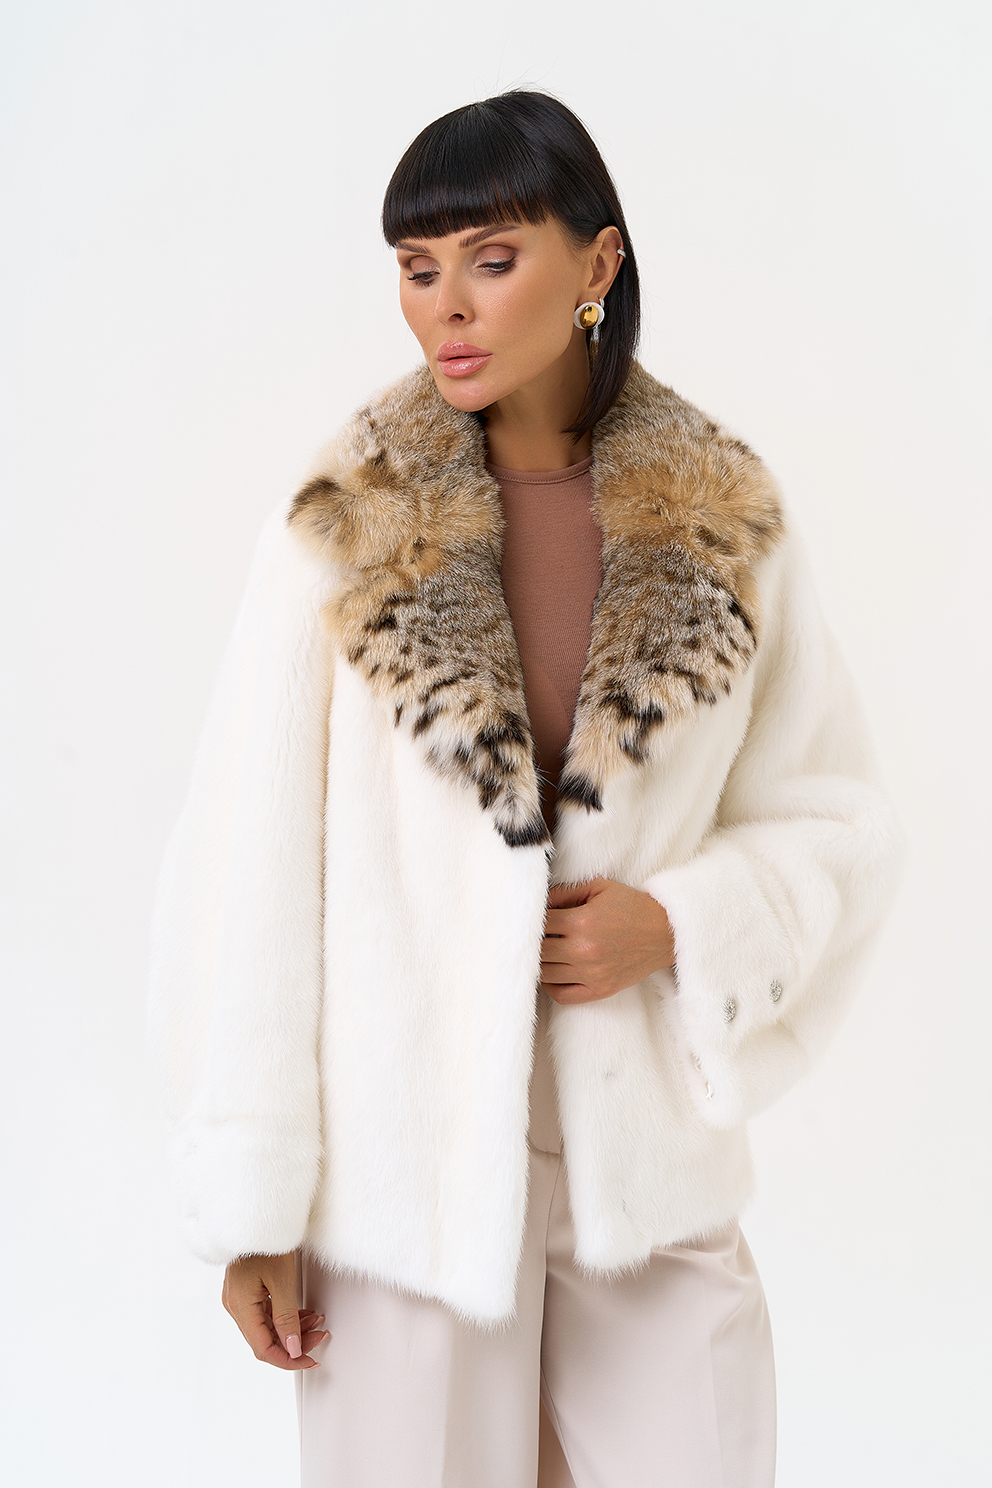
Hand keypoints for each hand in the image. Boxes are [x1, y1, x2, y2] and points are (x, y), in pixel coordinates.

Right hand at [222, 1252, 328, 1369]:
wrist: (259, 1217)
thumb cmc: (266, 1243)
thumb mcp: (281, 1281)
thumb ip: (286, 1318)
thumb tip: (293, 1348)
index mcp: (240, 1307)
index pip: (263, 1349)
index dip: (288, 1360)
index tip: (309, 1360)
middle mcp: (236, 1307)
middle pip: (266, 1340)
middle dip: (295, 1343)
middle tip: (319, 1337)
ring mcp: (241, 1300)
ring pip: (268, 1327)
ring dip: (293, 1329)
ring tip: (317, 1323)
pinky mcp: (248, 1292)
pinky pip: (267, 1313)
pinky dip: (287, 1316)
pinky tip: (304, 1313)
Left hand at [541, 877, 674, 1004]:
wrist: (665, 932)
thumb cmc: (632, 906)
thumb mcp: (599, 887)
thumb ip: (565, 892)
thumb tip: (539, 901)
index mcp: (581, 922)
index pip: (540, 923)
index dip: (534, 919)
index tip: (535, 918)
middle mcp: (584, 950)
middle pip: (538, 950)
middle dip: (535, 941)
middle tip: (538, 935)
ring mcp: (591, 974)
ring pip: (545, 974)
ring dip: (540, 962)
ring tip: (545, 952)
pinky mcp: (600, 990)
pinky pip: (562, 995)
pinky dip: (550, 986)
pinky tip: (553, 973)